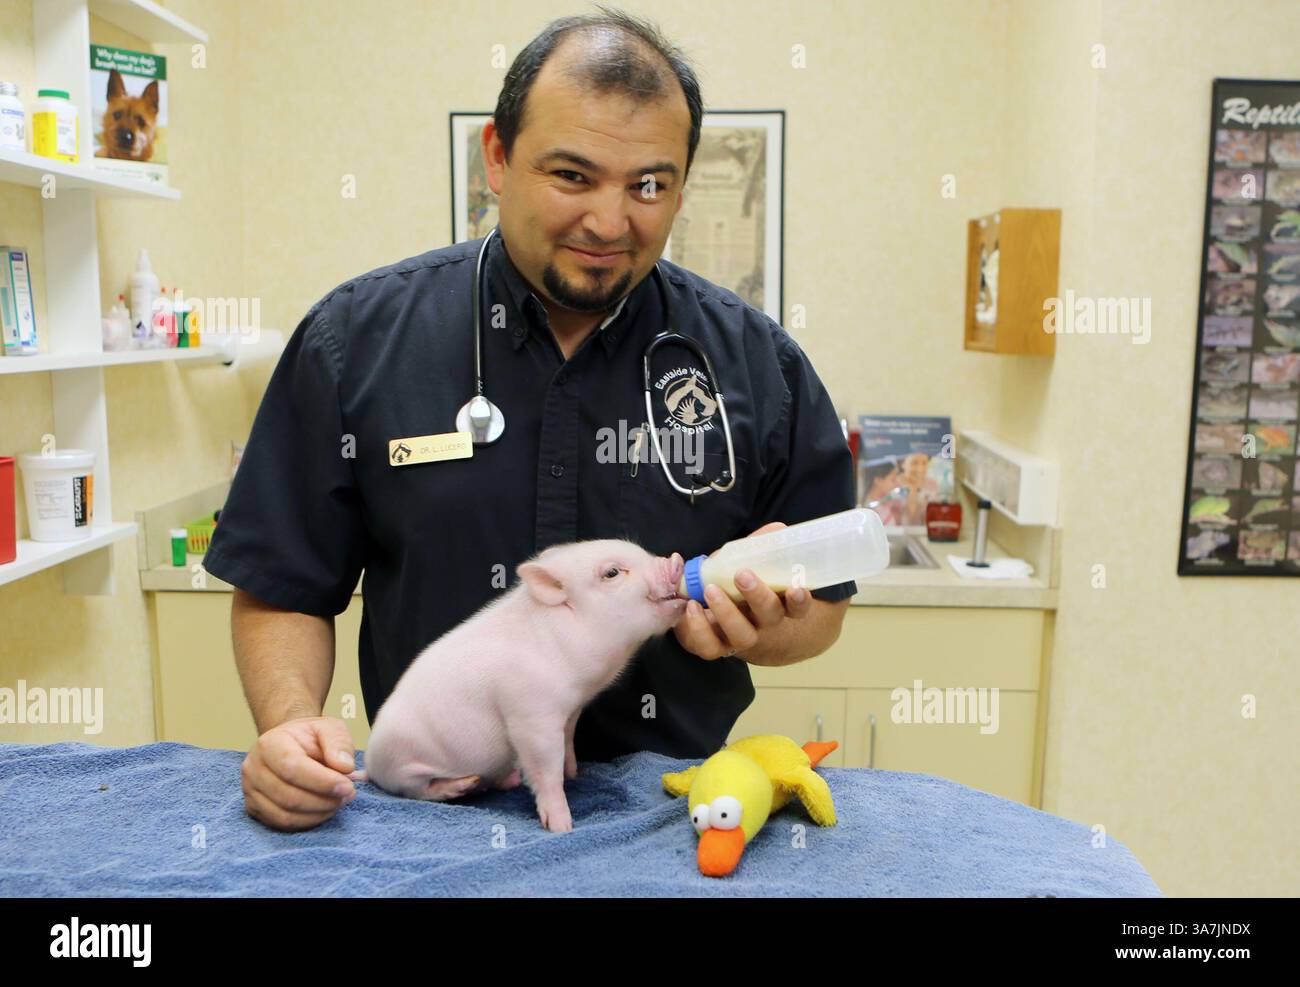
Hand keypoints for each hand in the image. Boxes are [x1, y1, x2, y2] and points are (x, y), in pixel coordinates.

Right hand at [241, 715, 357, 830]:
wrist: (290, 744)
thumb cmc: (309, 737)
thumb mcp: (329, 728)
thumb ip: (339, 743)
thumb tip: (344, 767)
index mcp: (269, 744)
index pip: (292, 767)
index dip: (322, 781)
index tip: (347, 786)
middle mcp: (253, 769)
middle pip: (288, 796)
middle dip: (323, 800)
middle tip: (348, 794)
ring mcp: (250, 791)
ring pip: (284, 815)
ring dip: (318, 813)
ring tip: (339, 801)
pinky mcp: (254, 808)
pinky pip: (281, 824)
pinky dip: (308, 821)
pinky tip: (324, 810)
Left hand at [673, 521, 813, 660]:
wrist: (719, 621)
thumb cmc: (739, 587)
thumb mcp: (750, 565)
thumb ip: (760, 548)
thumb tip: (778, 529)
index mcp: (777, 605)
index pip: (798, 608)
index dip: (800, 600)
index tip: (795, 587)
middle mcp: (763, 625)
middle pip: (770, 617)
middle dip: (758, 596)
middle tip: (743, 575)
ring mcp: (739, 638)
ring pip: (741, 635)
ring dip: (726, 612)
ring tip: (711, 589)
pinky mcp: (714, 646)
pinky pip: (709, 646)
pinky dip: (698, 628)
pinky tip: (692, 606)